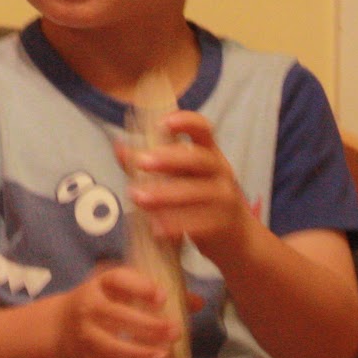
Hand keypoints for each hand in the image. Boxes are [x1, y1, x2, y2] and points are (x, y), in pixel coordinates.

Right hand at [60, 264, 180, 357]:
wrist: (62, 322)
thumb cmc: (105, 301)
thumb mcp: (123, 288)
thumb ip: (160, 294)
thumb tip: (197, 303)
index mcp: (101, 284)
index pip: (117, 280)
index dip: (140, 288)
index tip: (162, 298)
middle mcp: (89, 307)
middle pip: (116, 316)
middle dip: (148, 327)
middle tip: (175, 332)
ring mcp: (86, 334)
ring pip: (110, 347)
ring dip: (138, 355)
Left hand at [120, 111, 255, 264]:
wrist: (237, 236)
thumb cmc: (201, 199)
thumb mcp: (181, 176)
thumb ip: (151, 162)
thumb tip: (120, 146)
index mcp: (209, 153)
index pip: (203, 129)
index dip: (186, 122)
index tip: (163, 122)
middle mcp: (220, 171)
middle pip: (200, 159)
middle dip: (170, 159)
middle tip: (140, 162)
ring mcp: (224, 197)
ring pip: (198, 192)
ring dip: (166, 194)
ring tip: (138, 197)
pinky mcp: (222, 223)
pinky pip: (199, 222)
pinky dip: (176, 224)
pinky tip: (155, 227)